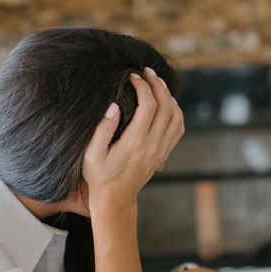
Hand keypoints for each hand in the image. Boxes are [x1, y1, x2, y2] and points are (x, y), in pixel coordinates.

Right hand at [83, 67, 183, 208]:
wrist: (115, 199)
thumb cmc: (99, 176)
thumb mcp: (92, 154)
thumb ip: (102, 129)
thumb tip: (114, 106)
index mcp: (136, 142)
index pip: (148, 105)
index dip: (142, 86)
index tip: (132, 76)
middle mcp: (153, 145)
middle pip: (166, 106)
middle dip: (158, 84)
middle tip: (147, 72)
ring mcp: (162, 149)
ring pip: (176, 116)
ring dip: (169, 96)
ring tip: (156, 83)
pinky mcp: (164, 153)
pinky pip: (178, 127)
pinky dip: (176, 111)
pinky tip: (165, 102)